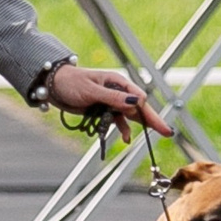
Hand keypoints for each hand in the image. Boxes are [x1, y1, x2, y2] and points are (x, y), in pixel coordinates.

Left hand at [46, 66, 170, 140]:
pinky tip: (126, 138)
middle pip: (139, 108)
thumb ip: (113, 98)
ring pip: (130, 116)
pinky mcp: (103, 110)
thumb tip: (135, 102)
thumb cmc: (71, 82)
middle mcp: (117, 92)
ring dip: (140, 126)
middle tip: (168, 132)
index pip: (137, 96)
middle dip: (152, 119)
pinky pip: (117, 121)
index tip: (146, 117)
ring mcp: (111, 102)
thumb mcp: (92, 90)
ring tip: (158, 135)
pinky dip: (122, 129)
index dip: (144, 108)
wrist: (53, 86)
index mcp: (117, 82)